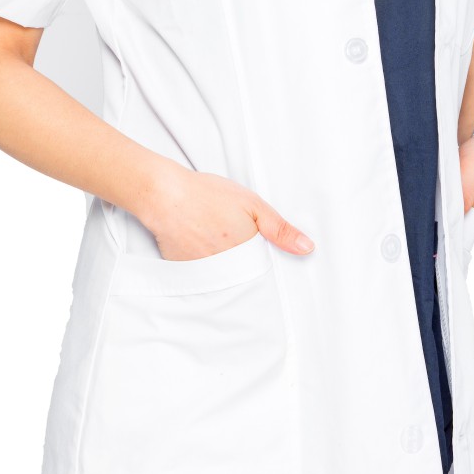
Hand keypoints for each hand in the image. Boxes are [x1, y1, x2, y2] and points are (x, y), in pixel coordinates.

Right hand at [140, 166, 315, 261]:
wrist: (165, 196)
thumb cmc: (208, 195)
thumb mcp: (252, 204)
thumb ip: (280, 229)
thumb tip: (308, 248)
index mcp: (248, 255)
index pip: (264, 270)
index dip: (262, 259)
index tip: (255, 247)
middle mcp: (228, 271)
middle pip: (244, 276)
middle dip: (242, 263)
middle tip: (229, 238)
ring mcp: (206, 274)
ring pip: (224, 278)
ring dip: (224, 266)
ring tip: (213, 239)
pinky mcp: (186, 274)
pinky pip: (203, 277)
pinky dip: (204, 264)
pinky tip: (198, 243)